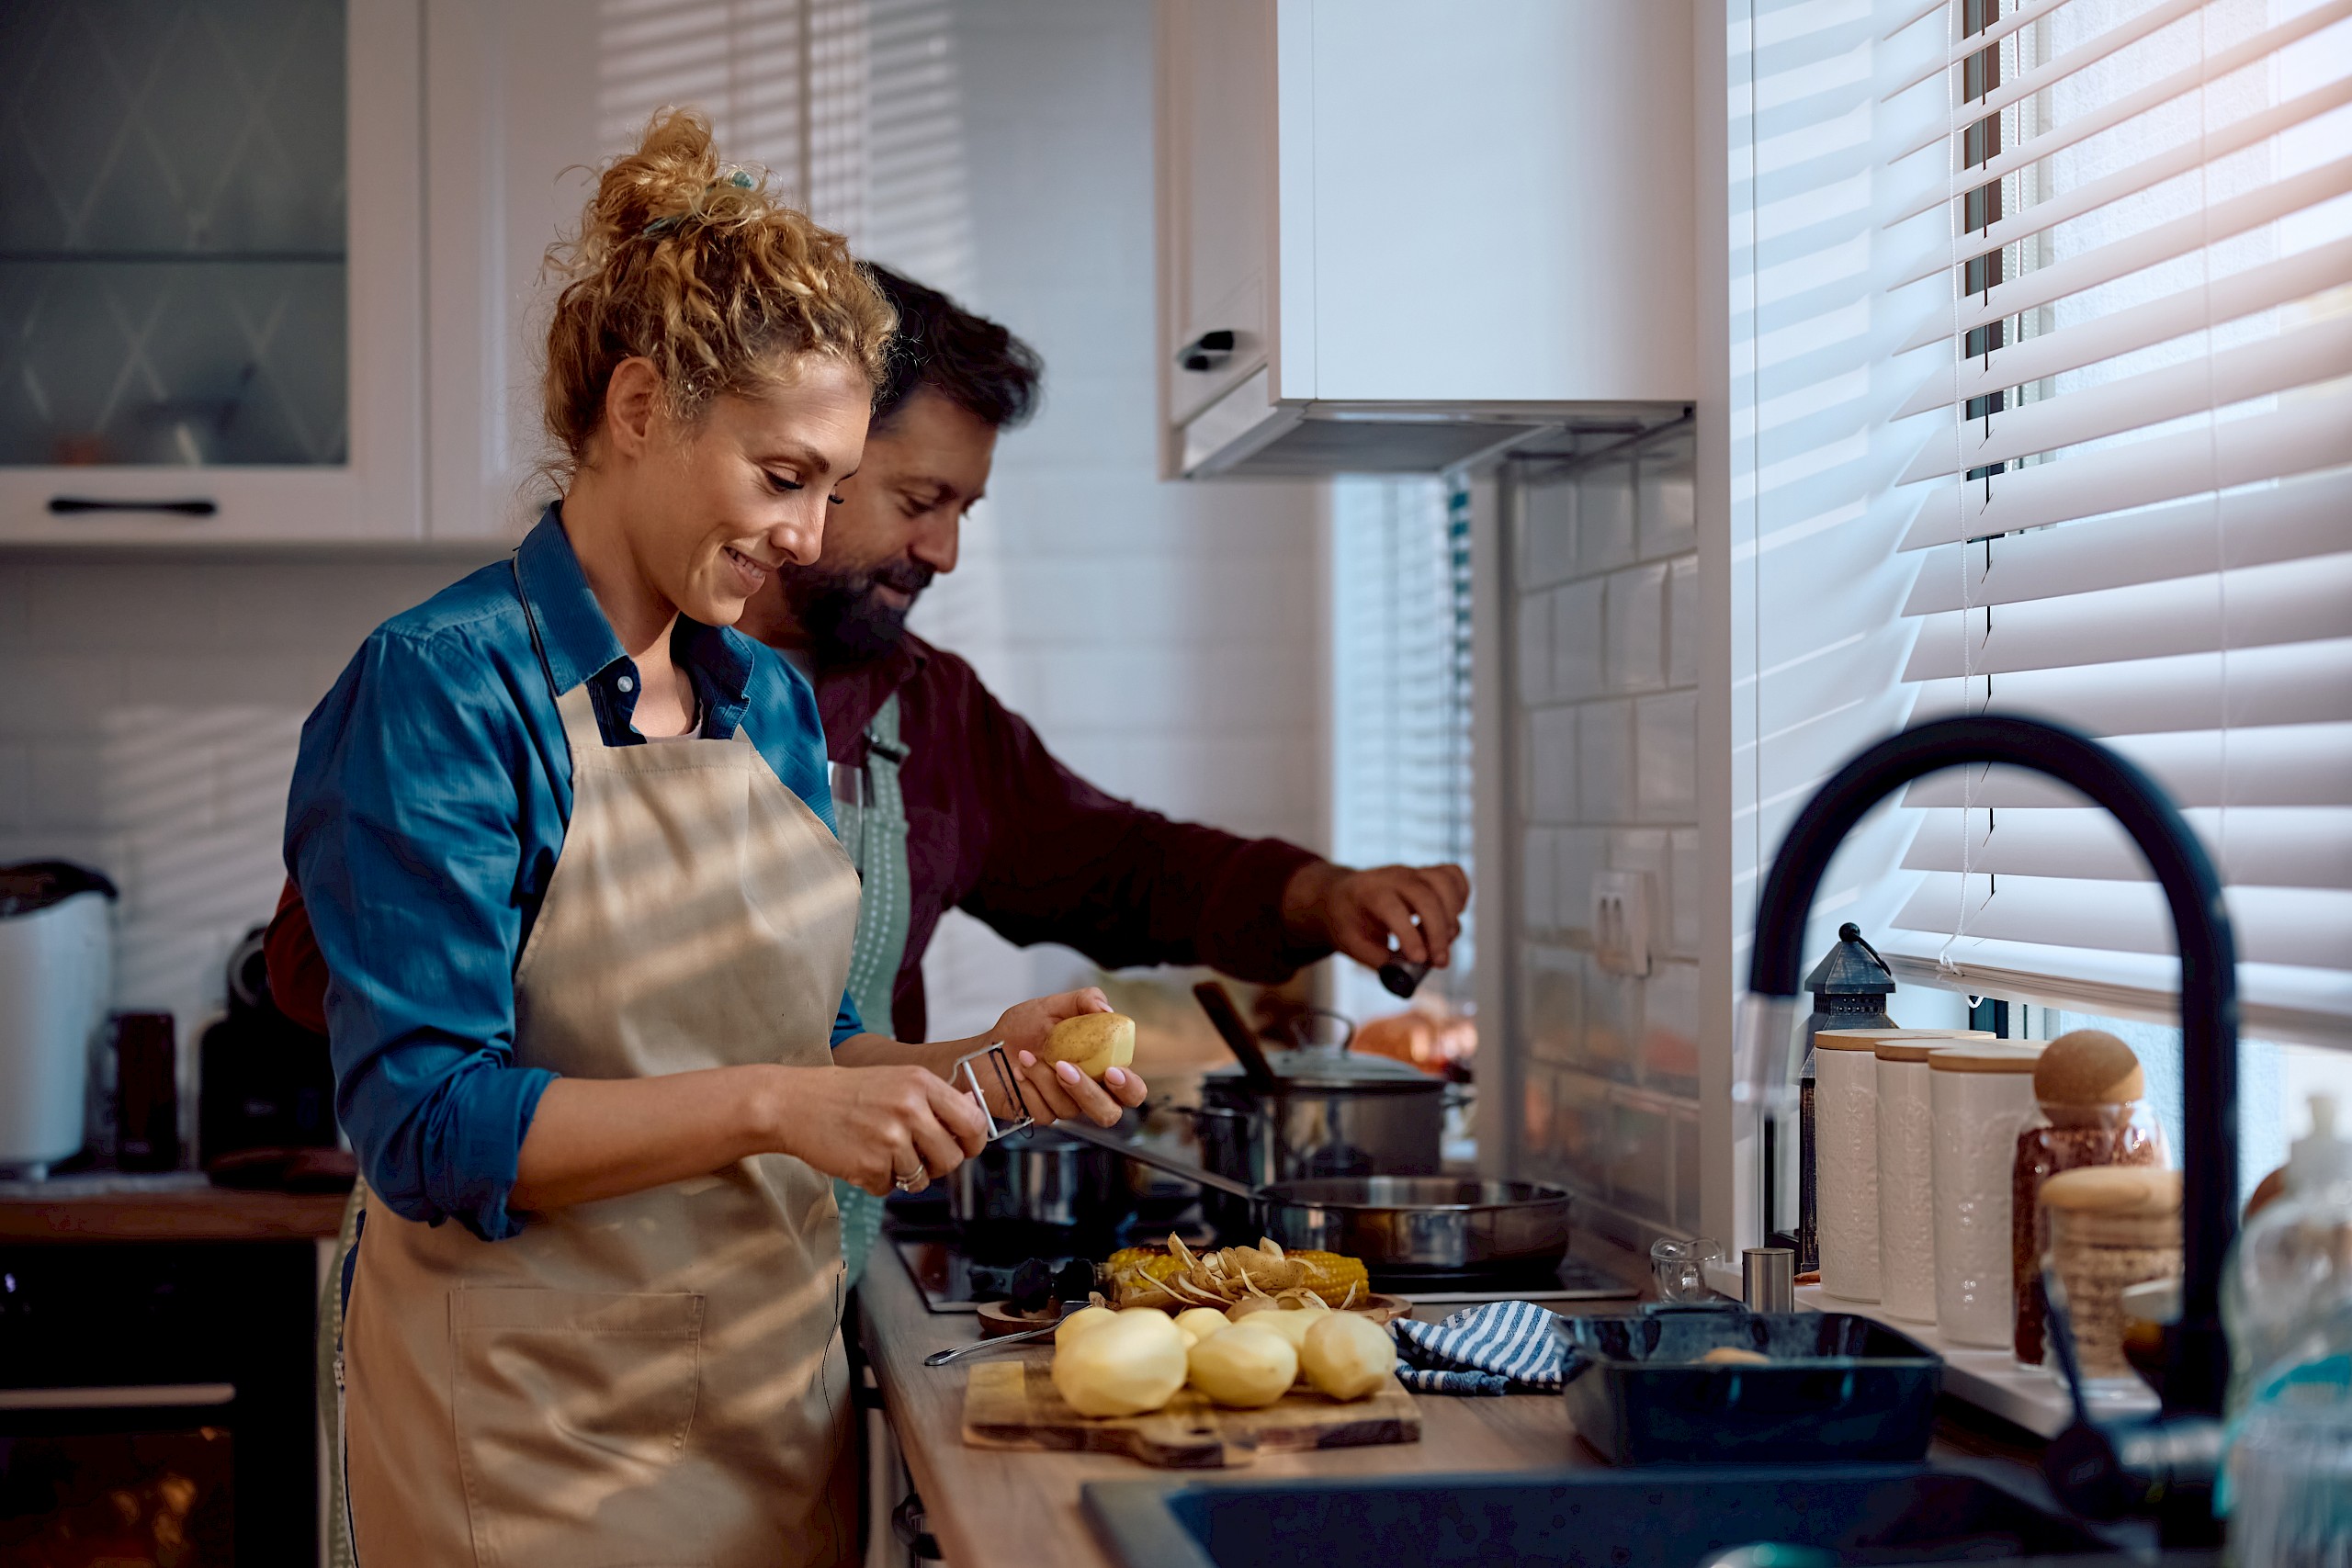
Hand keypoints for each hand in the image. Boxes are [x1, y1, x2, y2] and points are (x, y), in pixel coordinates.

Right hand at [772, 1063, 990, 1196]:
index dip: (972, 1142)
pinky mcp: (870, 1165)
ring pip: (922, 1179)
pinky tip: (859, 1158)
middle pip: (952, 1158)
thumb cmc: (846, 1092)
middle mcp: (910, 1109)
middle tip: (915, 1156)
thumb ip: (935, 1098)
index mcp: (922, 1083)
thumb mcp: (897, 1080)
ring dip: (903, 1175)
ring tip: (879, 1152)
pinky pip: (889, 1188)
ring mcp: (890, 1138)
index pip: (973, 1122)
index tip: (962, 1147)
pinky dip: (876, 1181)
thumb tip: (974, 1108)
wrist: (794, 1103)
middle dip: (937, 1165)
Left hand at [990, 986, 1149, 1129]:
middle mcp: (1087, 1092)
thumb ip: (1083, 1001)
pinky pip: (1043, 1112)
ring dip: (1046, 1079)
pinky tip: (1019, 1071)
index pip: (1131, 1090)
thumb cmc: (1022, 1029)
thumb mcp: (1052, 1006)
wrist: (985, 1047)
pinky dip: (1029, 1087)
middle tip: (1066, 1068)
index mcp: (1100, 1067)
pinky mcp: (1039, 1115)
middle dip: (1089, 1093)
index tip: (1113, 1071)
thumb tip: (1106, 1010)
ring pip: (1070, 1110)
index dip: (1129, 1087)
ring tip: (1027, 1055)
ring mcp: (1063, 1106)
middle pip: (1109, 1114)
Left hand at [1285, 861, 1470, 971]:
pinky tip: (1451, 918)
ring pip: (1445, 882)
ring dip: (1452, 916)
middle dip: (1438, 932)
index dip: (1410, 935)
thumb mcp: (1352, 945)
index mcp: (1368, 892)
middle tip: (1440, 962)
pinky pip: (1453, 876)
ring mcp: (1413, 872)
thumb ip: (1381, 961)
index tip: (1420, 960)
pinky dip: (1460, 897)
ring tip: (1444, 942)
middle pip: (1425, 896)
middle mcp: (1393, 877)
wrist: (1341, 896)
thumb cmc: (1347, 921)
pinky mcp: (1427, 874)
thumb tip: (1409, 977)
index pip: (1393, 908)